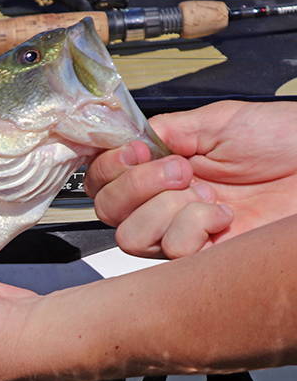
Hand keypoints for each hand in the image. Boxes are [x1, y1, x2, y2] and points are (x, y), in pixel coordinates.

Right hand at [85, 101, 296, 258]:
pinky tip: (224, 216)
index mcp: (161, 170)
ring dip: (167, 209)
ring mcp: (180, 233)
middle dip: (136, 185)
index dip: (109, 166)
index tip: (136, 150)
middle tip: (179, 171)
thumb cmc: (286, 143)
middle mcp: (163, 204)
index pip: (103, 179)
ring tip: (206, 195)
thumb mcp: (220, 122)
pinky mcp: (201, 258)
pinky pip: (172, 249)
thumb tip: (127, 139)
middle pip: (106, 210)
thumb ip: (167, 130)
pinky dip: (196, 226)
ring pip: (131, 236)